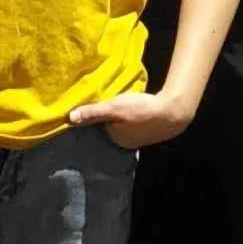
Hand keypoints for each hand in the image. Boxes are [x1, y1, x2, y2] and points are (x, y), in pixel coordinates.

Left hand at [68, 90, 194, 149]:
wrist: (173, 112)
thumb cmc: (141, 110)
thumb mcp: (114, 108)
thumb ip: (93, 113)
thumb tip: (69, 118)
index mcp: (115, 139)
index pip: (102, 124)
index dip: (103, 112)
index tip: (107, 101)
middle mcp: (126, 143)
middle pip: (114, 125)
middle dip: (115, 115)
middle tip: (120, 100)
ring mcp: (139, 138)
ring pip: (126, 124)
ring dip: (127, 115)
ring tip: (131, 103)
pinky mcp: (150, 131)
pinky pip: (138, 123)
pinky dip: (138, 116)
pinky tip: (142, 107)